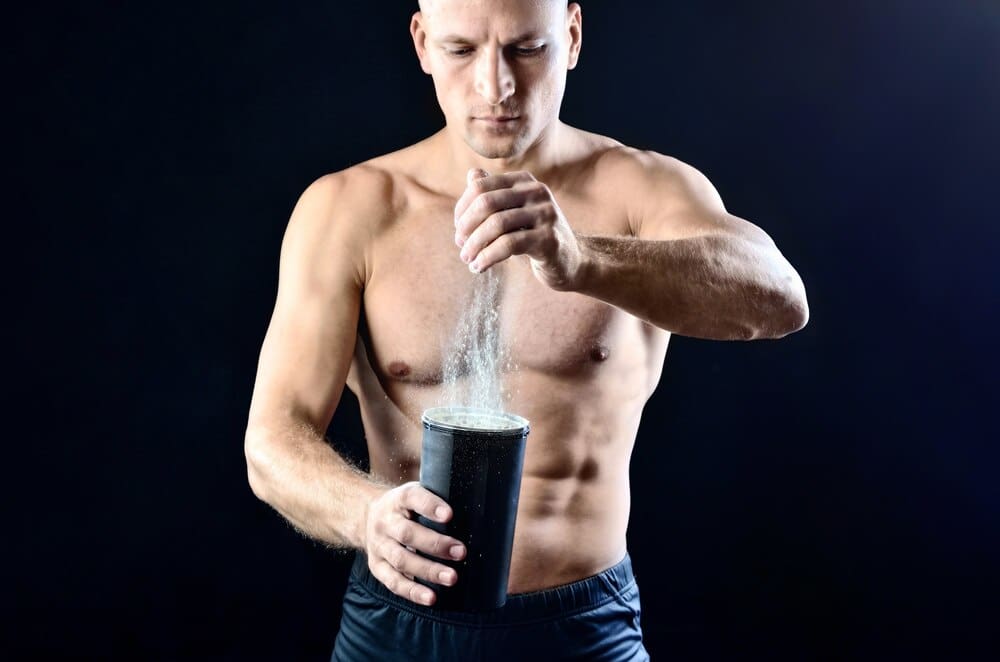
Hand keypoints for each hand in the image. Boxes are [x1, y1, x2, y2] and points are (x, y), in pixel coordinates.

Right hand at [364, 481, 465, 605]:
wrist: (367, 517)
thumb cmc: (407, 508)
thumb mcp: (417, 495)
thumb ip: (439, 500)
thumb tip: (479, 513)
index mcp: (399, 499)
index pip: (413, 498)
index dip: (430, 506)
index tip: (449, 515)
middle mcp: (385, 521)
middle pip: (408, 534)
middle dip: (436, 544)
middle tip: (461, 552)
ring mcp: (379, 545)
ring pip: (402, 560)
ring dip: (428, 571)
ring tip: (452, 578)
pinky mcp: (377, 566)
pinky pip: (393, 582)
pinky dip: (412, 591)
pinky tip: (431, 598)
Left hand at [453, 168, 583, 289]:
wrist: (570, 260)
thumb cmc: (534, 236)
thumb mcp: (513, 212)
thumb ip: (493, 194)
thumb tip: (471, 175)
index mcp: (524, 181)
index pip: (480, 186)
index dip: (462, 209)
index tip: (458, 230)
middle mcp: (537, 191)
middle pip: (486, 203)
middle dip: (466, 227)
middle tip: (460, 246)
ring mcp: (546, 214)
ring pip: (496, 224)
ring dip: (474, 245)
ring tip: (467, 259)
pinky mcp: (549, 239)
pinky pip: (508, 245)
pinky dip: (487, 257)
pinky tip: (479, 267)